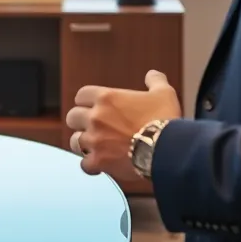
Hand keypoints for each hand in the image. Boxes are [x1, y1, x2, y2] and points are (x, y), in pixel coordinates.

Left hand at [66, 70, 182, 177]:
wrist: (168, 149)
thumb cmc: (164, 118)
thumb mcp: (163, 93)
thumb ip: (155, 81)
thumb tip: (152, 75)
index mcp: (106, 98)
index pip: (81, 95)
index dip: (86, 101)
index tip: (92, 106)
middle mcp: (95, 117)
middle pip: (72, 117)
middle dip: (80, 122)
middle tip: (91, 126)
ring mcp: (95, 140)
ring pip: (75, 141)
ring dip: (83, 144)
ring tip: (94, 146)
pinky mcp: (99, 161)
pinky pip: (85, 164)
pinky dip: (90, 165)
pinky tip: (99, 166)